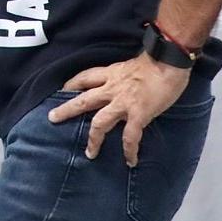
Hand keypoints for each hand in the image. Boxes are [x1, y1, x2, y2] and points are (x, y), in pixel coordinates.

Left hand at [47, 54, 189, 166]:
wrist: (169, 60)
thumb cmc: (157, 59)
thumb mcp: (132, 65)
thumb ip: (124, 76)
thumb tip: (127, 84)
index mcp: (111, 74)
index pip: (85, 77)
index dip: (72, 84)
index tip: (63, 91)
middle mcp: (112, 88)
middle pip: (83, 99)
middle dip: (66, 109)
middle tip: (52, 118)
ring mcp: (123, 102)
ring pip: (99, 122)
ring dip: (93, 139)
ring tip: (89, 153)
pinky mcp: (138, 114)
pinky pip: (130, 136)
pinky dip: (129, 150)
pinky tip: (131, 161)